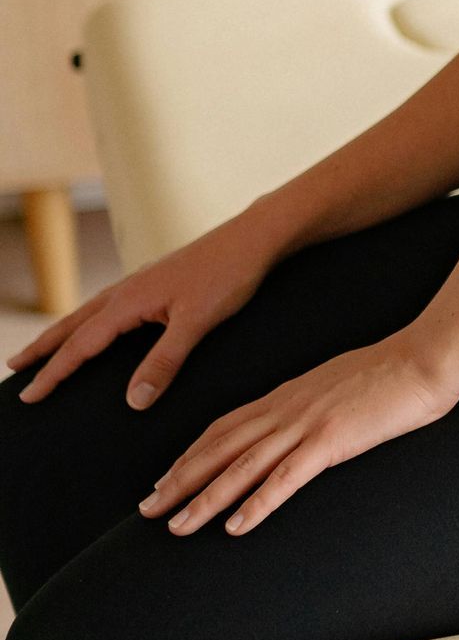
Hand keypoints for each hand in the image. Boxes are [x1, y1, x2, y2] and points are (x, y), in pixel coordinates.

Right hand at [9, 211, 284, 408]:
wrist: (254, 238)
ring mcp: (140, 284)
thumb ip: (165, 361)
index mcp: (128, 301)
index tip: (29, 396)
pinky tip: (98, 327)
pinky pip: (109, 307)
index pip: (80, 345)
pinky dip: (91, 321)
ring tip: (43, 350)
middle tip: (14, 369)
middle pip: (73, 324)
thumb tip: (134, 402)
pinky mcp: (156, 282)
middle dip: (43, 349)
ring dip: (63, 333)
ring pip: (89, 313)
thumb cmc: (228, 275)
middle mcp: (126, 290)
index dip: (53, 373)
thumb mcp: (197, 323)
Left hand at [138, 329, 458, 536]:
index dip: (190, 454)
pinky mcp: (332, 440)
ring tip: (177, 526)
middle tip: (148, 509)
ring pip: (242, 466)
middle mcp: (286, 408)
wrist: (426, 356)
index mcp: (288, 395)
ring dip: (205, 498)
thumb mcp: (341, 385)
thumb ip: (317, 405)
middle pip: (219, 447)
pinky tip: (236, 525)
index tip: (165, 478)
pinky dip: (257, 502)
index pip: (224, 426)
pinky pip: (286, 477)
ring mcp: (307, 423)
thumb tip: (307, 425)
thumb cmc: (395, 372)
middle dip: (180, 479)